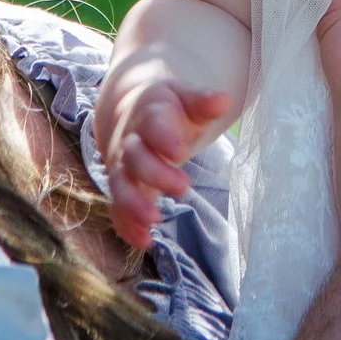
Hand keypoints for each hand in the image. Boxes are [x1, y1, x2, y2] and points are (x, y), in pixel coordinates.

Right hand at [98, 73, 232, 249]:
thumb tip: (223, 101)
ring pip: (120, 185)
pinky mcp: (122, 188)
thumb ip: (201, 102)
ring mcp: (122, 166)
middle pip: (134, 157)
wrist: (132, 113)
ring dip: (133, 203)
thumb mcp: (185, 99)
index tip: (181, 151)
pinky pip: (117, 208)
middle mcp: (130, 141)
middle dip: (155, 173)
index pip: (153, 124)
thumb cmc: (168, 109)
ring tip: (155, 218)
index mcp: (150, 114)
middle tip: (182, 186)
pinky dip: (127, 225)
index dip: (164, 138)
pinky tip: (145, 240)